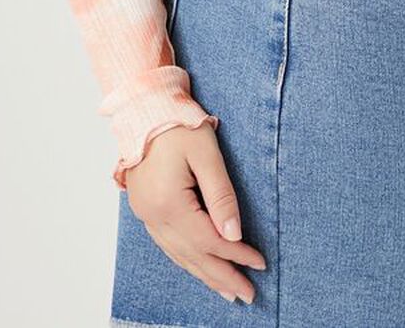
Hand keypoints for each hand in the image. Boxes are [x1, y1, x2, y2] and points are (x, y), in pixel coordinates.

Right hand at [124, 123, 267, 304]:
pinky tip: (198, 266)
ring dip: (204, 273)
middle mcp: (154, 216)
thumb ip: (221, 195)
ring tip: (227, 290)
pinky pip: (168, 245)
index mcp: (169, 203)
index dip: (236, 254)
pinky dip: (187, 259)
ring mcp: (146, 215)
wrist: (144, 109)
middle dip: (222, 275)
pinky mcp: (145, 210)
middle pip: (193, 255)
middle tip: (247, 294)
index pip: (209, 239)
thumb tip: (234, 234)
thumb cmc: (177, 124)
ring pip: (179, 254)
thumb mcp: (206, 154)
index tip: (259, 264)